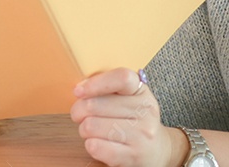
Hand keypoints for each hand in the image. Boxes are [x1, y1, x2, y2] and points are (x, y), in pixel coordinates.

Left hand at [71, 68, 187, 166]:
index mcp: (141, 91)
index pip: (121, 78)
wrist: (157, 149)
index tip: (78, 91)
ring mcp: (141, 135)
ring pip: (90, 126)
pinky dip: (90, 145)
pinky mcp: (133, 155)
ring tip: (92, 130)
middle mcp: (145, 112)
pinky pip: (95, 147)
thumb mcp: (127, 97)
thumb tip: (79, 89)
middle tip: (80, 115)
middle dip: (78, 111)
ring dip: (84, 129)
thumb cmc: (133, 119)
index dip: (95, 83)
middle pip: (94, 105)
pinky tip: (98, 143)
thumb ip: (105, 88)